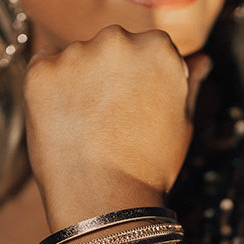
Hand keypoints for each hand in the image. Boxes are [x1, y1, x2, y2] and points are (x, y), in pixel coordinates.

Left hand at [23, 25, 210, 229]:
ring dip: (76, 83)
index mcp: (158, 47)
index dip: (136, 83)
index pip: (145, 49)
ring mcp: (76, 54)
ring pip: (74, 58)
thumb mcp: (182, 125)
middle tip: (106, 124)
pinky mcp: (41, 72)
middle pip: (109, 48)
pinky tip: (61, 123)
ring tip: (84, 129)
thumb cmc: (149, 169)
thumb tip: (202, 60)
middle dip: (105, 76)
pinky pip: (42, 69)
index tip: (131, 111)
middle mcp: (117, 40)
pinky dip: (48, 90)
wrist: (106, 203)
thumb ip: (189, 85)